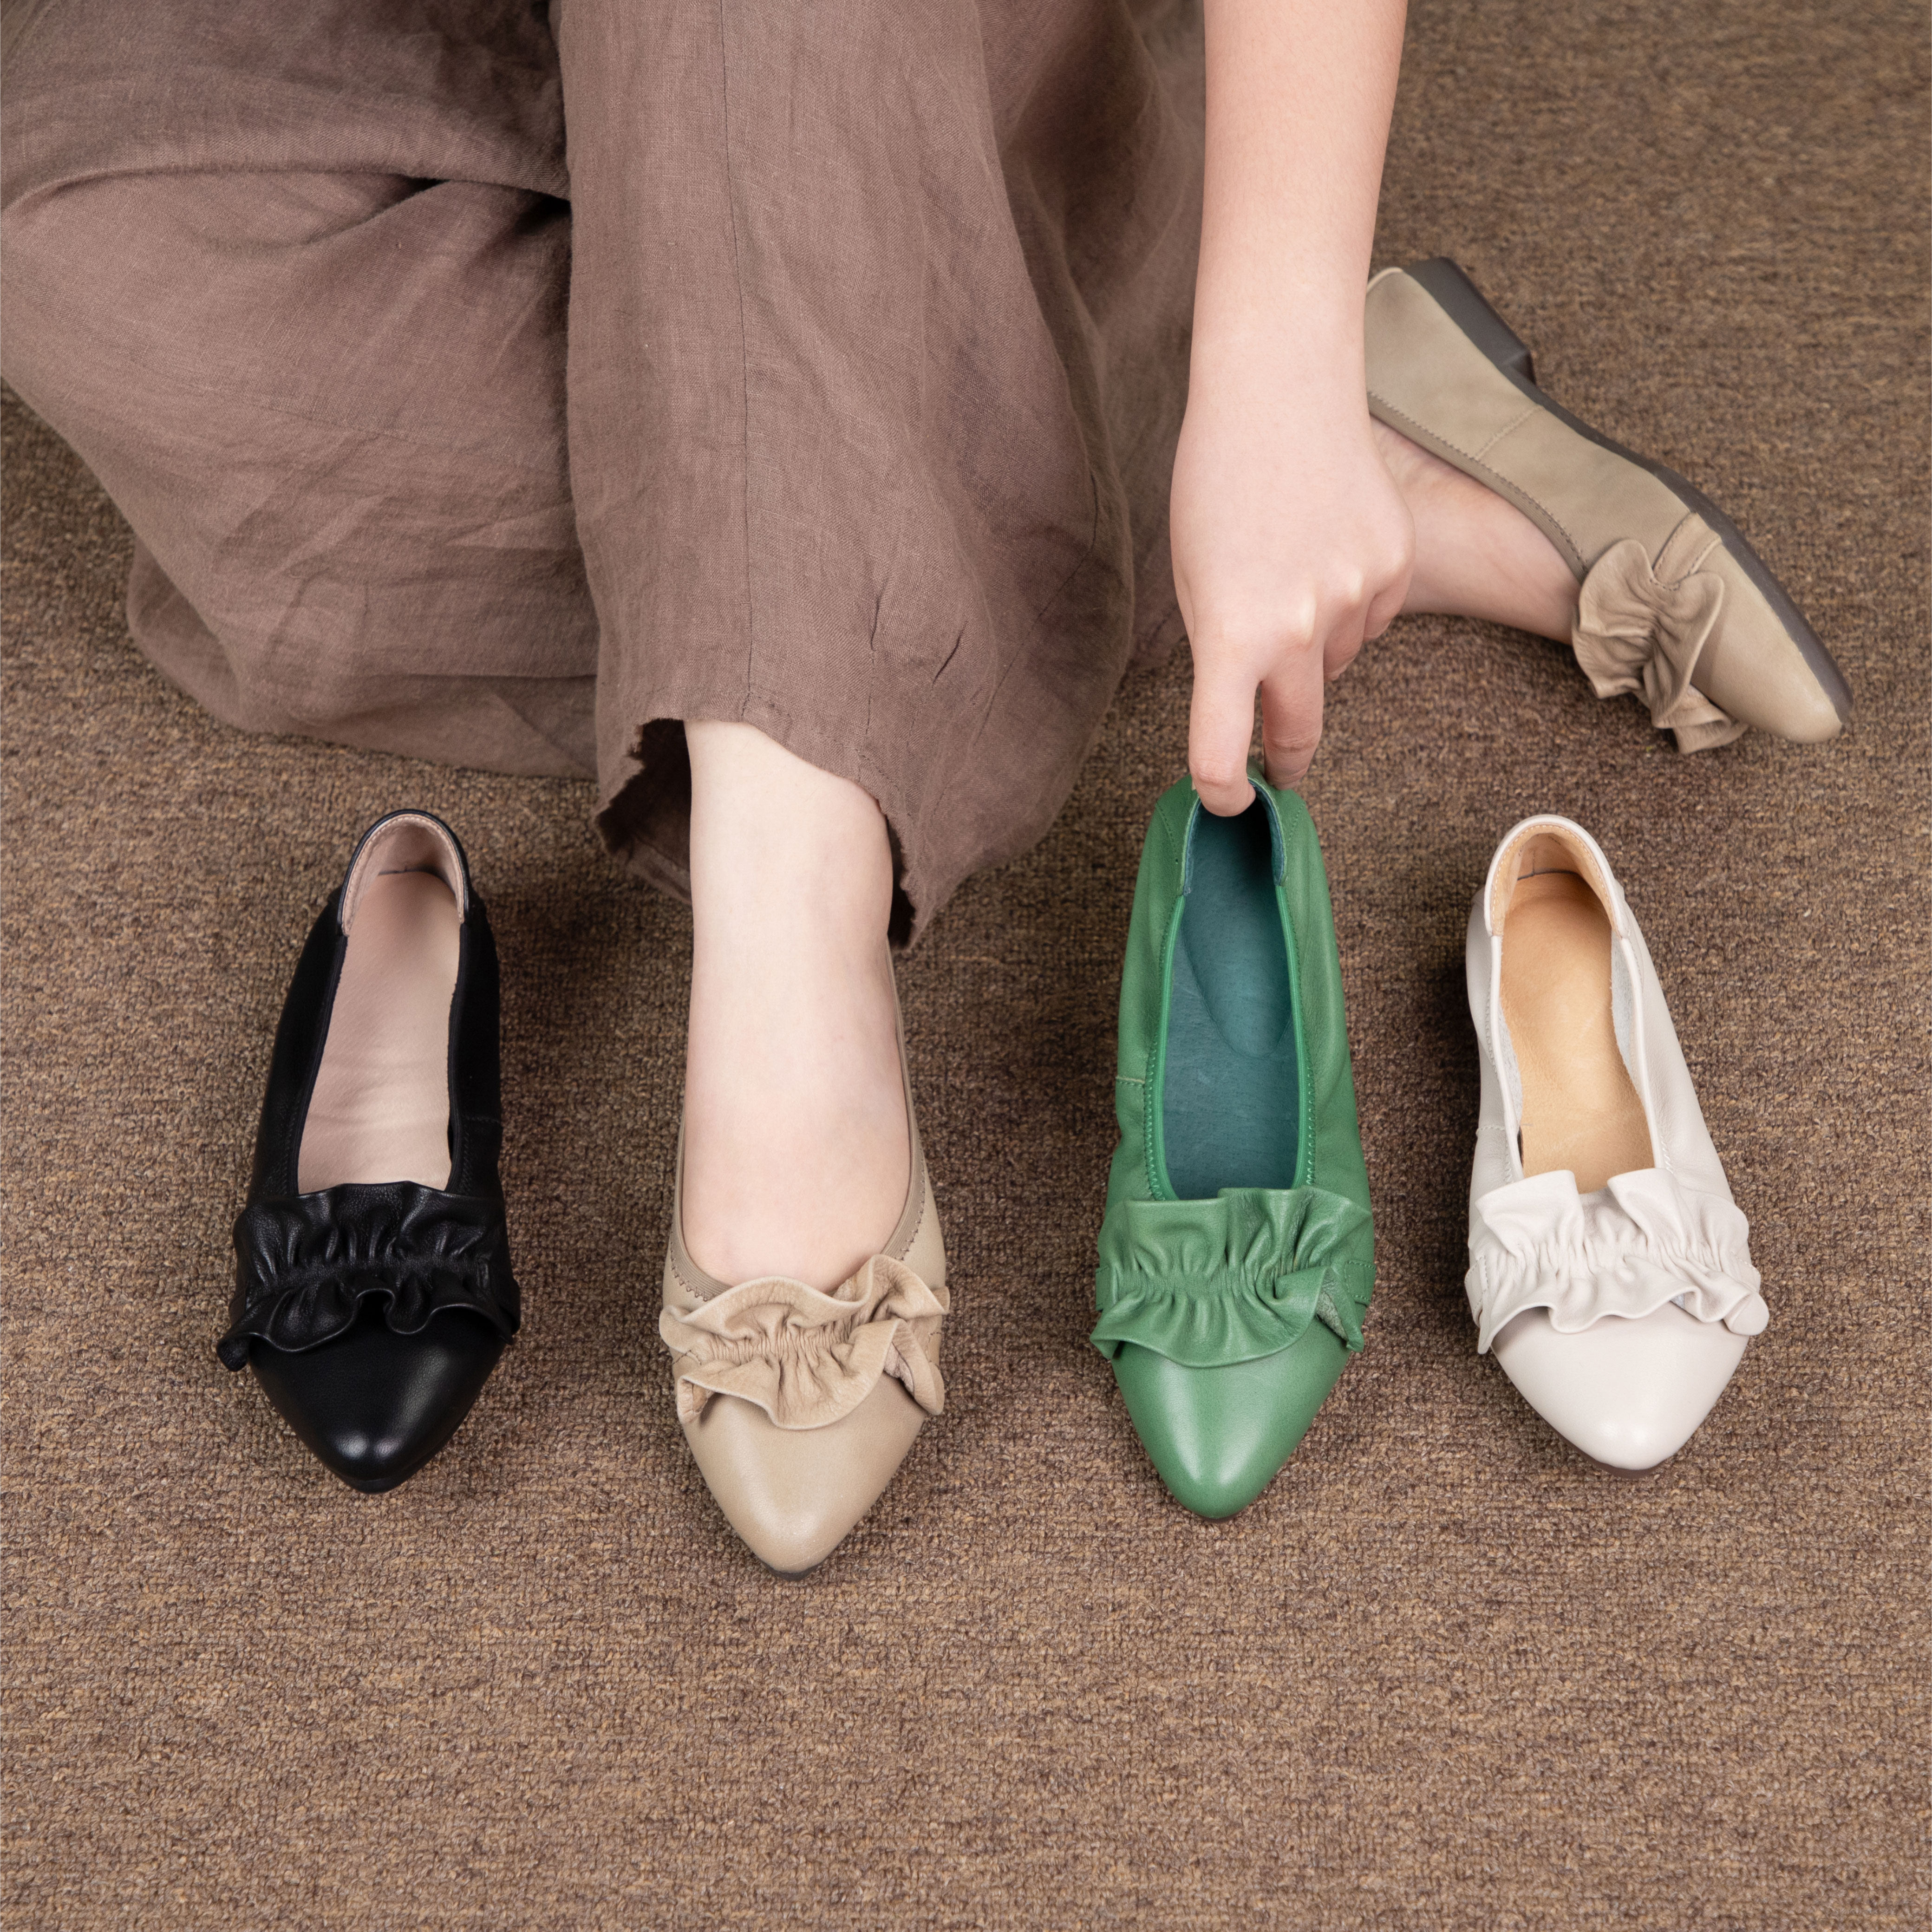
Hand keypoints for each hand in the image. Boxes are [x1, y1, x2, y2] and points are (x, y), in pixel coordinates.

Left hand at [1170, 351, 1414, 812]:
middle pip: (1297, 732)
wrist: (1279, 390)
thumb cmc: (1217, 481)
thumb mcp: (1191, 577)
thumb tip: (1243, 710)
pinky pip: (1371, 623)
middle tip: (1277, 769)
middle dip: (1283, 757)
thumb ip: (1219, 650)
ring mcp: (1357, 599)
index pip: (1222, 753)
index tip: (1227, 802)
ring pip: (1336, 668)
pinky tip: (1328, 554)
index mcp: (1233, 636)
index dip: (1221, 793)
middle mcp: (1301, 629)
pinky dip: (1350, 609)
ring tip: (1289, 581)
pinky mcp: (1396, 568)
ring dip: (1314, 655)